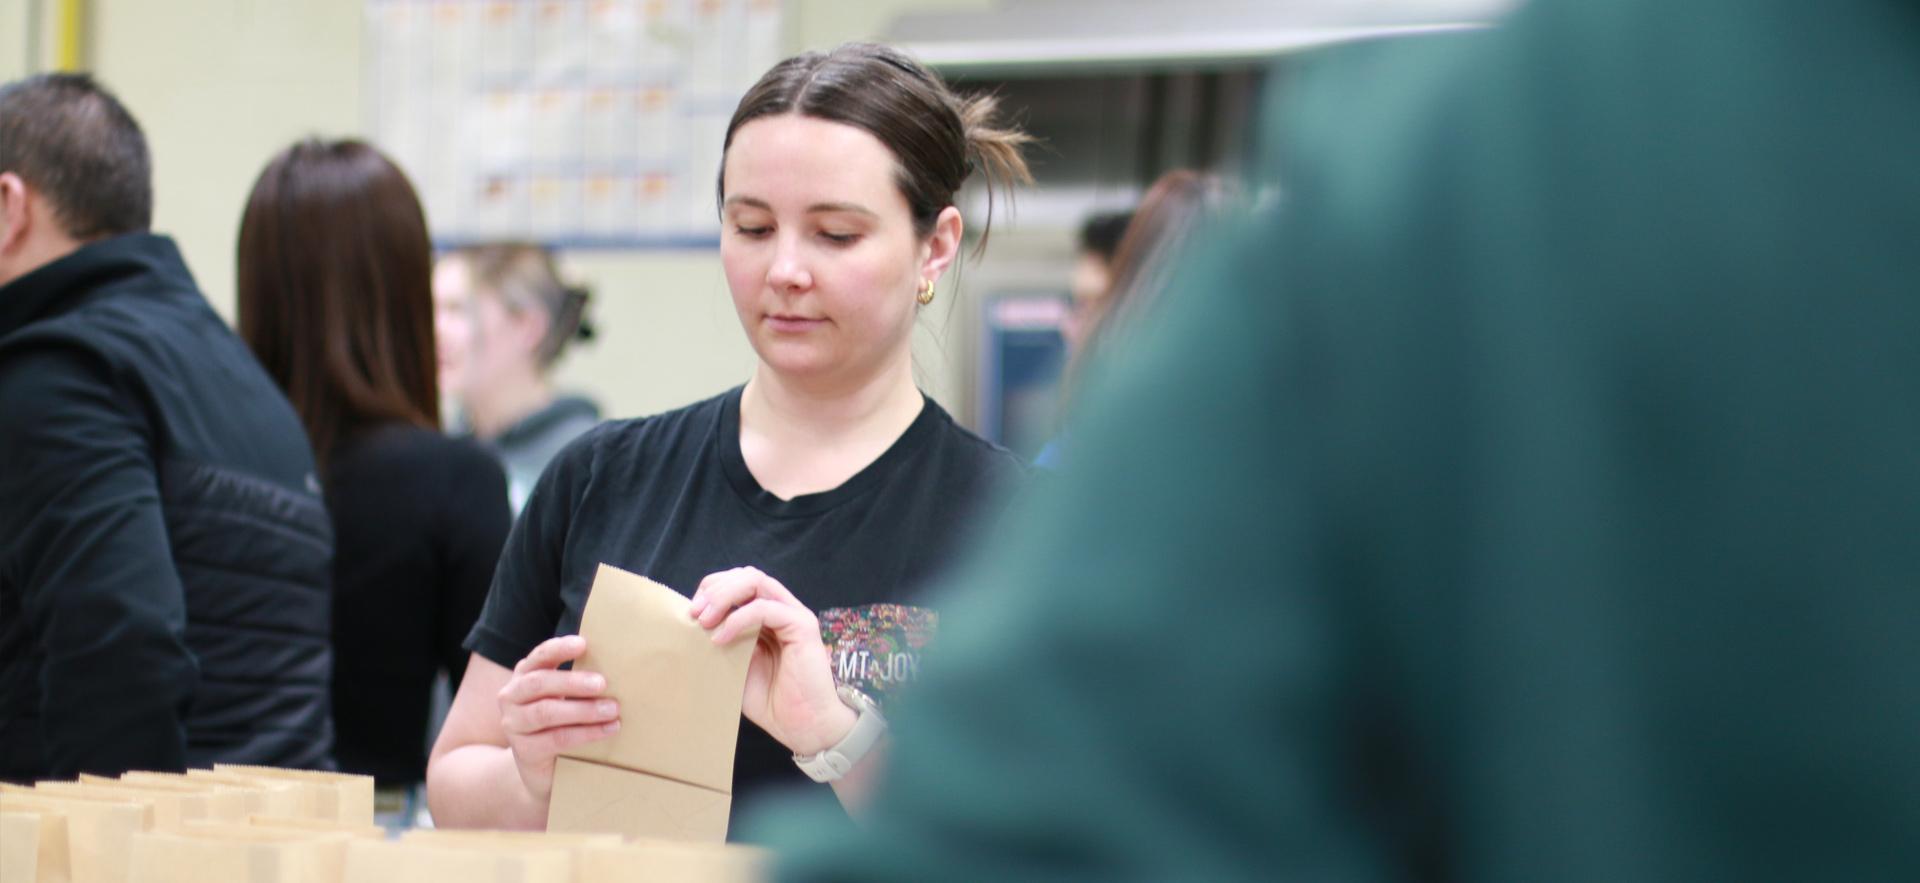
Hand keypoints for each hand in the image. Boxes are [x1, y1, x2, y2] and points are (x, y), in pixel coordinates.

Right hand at [496, 635, 620, 800]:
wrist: (540, 768)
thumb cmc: (559, 722)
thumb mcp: (562, 697)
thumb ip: (577, 681)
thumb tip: (618, 664)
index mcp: (524, 675)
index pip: (539, 657)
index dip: (559, 649)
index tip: (583, 644)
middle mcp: (511, 696)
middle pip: (539, 683)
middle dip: (573, 682)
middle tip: (602, 683)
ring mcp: (514, 724)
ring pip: (546, 712)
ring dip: (583, 710)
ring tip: (612, 709)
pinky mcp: (524, 750)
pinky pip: (557, 738)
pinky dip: (586, 733)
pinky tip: (608, 729)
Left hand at [691, 567, 855, 756]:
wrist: (802, 725)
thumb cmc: (771, 701)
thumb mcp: (734, 667)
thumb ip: (721, 643)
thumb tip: (690, 628)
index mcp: (764, 616)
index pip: (737, 583)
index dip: (711, 590)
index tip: (690, 613)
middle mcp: (780, 609)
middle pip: (745, 575)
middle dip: (714, 589)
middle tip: (695, 614)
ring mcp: (793, 614)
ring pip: (756, 581)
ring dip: (724, 596)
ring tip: (705, 620)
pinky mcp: (802, 625)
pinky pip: (765, 608)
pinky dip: (739, 618)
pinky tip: (722, 637)